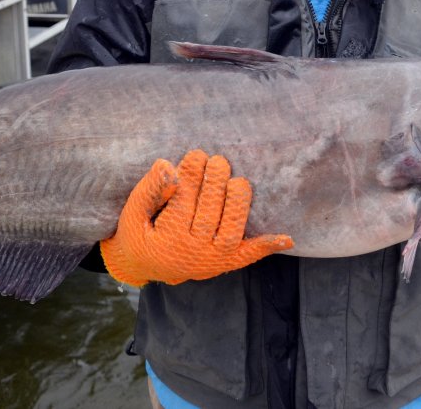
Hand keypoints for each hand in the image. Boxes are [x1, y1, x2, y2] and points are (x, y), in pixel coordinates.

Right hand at [100, 150, 292, 286]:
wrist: (142, 266)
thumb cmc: (138, 231)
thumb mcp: (133, 211)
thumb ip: (150, 189)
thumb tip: (168, 166)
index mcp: (166, 237)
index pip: (183, 200)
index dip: (191, 175)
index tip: (196, 154)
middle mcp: (191, 251)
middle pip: (209, 213)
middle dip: (215, 183)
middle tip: (218, 160)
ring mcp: (212, 259)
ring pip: (231, 232)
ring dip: (238, 205)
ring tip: (238, 181)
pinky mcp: (225, 263)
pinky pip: (247, 255)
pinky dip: (266, 246)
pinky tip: (287, 238)